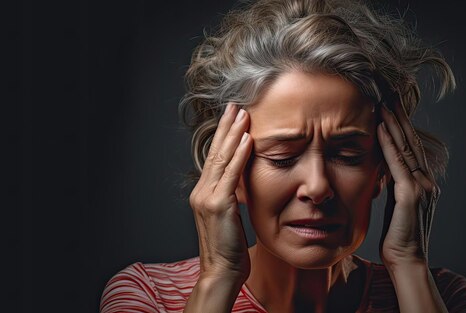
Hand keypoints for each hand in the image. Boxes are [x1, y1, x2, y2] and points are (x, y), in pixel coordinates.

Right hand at [189, 103, 252, 280]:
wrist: (221, 271)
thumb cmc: (229, 248)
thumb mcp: (230, 217)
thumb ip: (232, 197)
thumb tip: (243, 182)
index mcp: (204, 193)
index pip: (214, 158)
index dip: (223, 136)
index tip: (232, 117)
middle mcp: (201, 192)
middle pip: (215, 152)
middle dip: (226, 127)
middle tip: (235, 105)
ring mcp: (207, 198)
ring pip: (221, 158)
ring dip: (233, 134)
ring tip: (242, 114)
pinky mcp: (218, 205)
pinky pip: (231, 174)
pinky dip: (239, 154)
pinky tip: (247, 138)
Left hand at [377, 101, 439, 267]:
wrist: (407, 260)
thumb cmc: (397, 235)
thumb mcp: (394, 203)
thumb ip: (393, 183)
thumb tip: (382, 167)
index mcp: (422, 181)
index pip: (409, 146)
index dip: (400, 124)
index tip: (390, 103)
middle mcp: (426, 179)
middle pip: (411, 140)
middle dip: (399, 115)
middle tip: (390, 91)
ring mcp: (421, 186)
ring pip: (405, 147)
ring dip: (393, 123)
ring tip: (384, 101)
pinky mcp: (411, 195)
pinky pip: (398, 164)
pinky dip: (389, 144)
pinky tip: (380, 127)